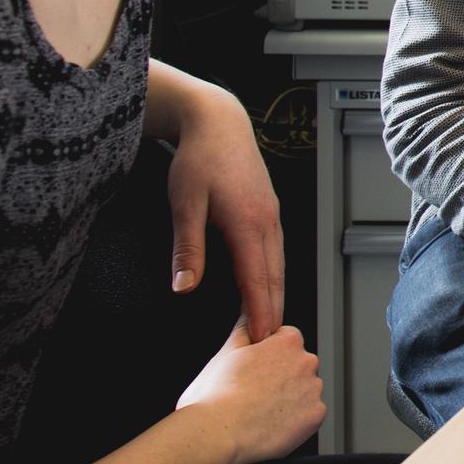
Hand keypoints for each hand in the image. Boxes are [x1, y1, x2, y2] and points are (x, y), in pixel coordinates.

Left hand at [166, 91, 286, 339]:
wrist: (218, 122)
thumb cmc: (199, 158)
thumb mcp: (184, 204)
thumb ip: (188, 248)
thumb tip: (184, 287)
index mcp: (247, 224)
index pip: (257, 279)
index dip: (259, 312)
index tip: (260, 338)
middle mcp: (267, 221)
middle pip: (274, 276)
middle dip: (273, 310)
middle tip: (270, 342)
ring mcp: (272, 214)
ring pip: (278, 264)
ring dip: (276, 293)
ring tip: (271, 320)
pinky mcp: (269, 209)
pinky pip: (276, 249)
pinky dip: (274, 273)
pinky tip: (267, 282)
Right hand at [177, 319, 326, 463]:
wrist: (217, 434)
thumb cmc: (214, 395)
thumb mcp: (227, 351)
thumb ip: (246, 326)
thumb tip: (251, 308)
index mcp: (288, 341)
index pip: (286, 340)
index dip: (266, 355)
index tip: (252, 370)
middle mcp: (307, 362)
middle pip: (296, 366)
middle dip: (280, 376)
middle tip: (252, 392)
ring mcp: (314, 390)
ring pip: (303, 391)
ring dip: (288, 398)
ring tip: (259, 411)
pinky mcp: (316, 416)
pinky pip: (307, 415)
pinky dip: (294, 420)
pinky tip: (271, 424)